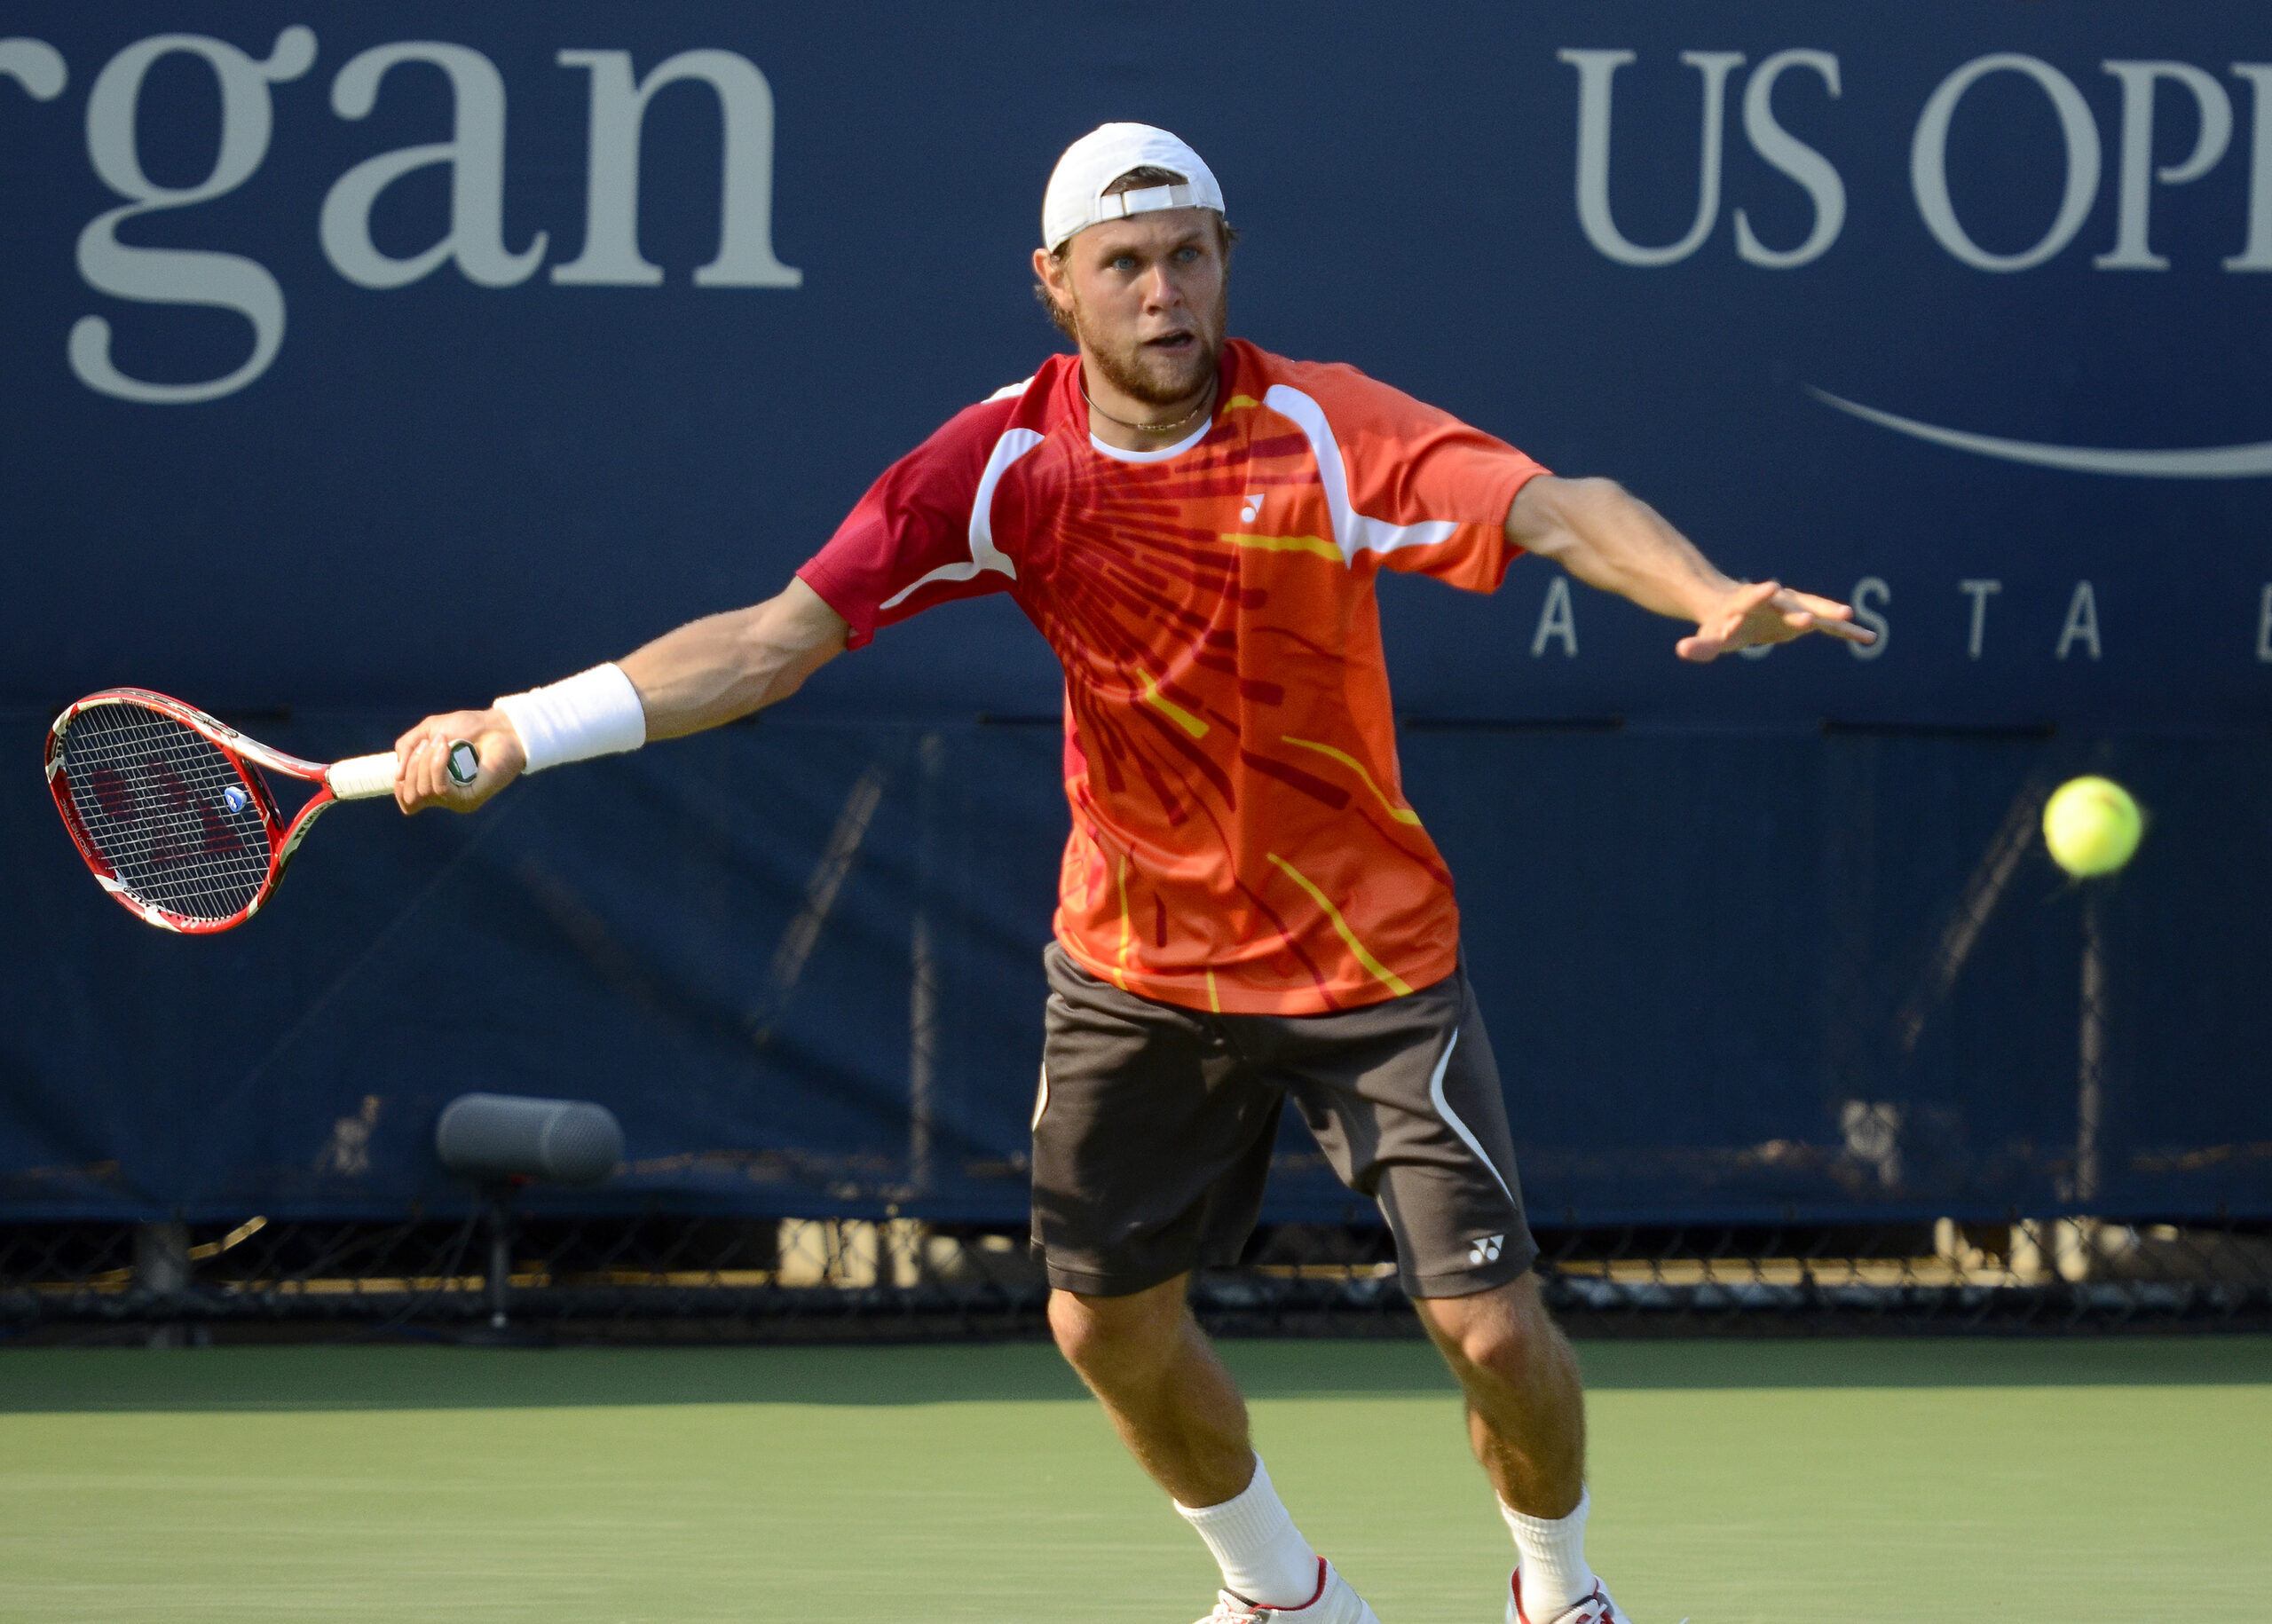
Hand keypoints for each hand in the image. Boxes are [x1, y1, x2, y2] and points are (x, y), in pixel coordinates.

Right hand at [390, 708, 525, 814]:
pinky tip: (445, 749)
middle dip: (413, 766)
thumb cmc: (469, 727)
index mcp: (434, 784)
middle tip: (428, 744)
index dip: (401, 786)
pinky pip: (440, 790)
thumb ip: (407, 747)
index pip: (409, 803)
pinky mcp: (469, 798)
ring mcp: (457, 800)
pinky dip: (437, 766)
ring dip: (425, 762)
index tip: (406, 760)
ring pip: (423, 792)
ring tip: (441, 742)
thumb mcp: (429, 731)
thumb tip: (397, 776)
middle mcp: (445, 797)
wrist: (498, 726)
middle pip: (411, 797)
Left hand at [1676, 579, 1877, 662]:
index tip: (1770, 586)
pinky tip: (1869, 637)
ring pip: (1815, 610)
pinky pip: (1829, 627)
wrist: (1737, 608)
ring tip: (1848, 617)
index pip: (1753, 595)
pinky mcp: (1807, 620)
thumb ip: (1700, 645)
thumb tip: (1682, 650)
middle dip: (1801, 607)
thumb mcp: (1711, 638)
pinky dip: (1846, 632)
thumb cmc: (1722, 624)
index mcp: (1750, 601)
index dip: (1760, 592)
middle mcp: (1776, 601)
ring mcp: (1794, 609)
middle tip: (1810, 616)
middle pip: (1790, 602)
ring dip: (1829, 614)